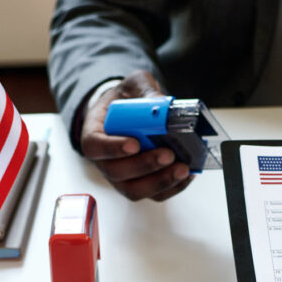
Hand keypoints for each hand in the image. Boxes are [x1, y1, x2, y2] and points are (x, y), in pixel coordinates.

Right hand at [80, 71, 192, 201]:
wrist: (132, 114)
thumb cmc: (127, 101)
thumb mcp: (133, 86)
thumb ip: (144, 90)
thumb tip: (162, 105)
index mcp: (94, 134)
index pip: (94, 147)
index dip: (112, 149)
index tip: (134, 144)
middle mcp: (105, 161)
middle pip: (117, 173)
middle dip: (145, 166)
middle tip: (167, 154)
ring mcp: (122, 178)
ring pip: (135, 190)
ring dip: (160, 182)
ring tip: (182, 168)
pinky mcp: (142, 185)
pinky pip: (155, 195)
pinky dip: (173, 188)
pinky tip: (187, 174)